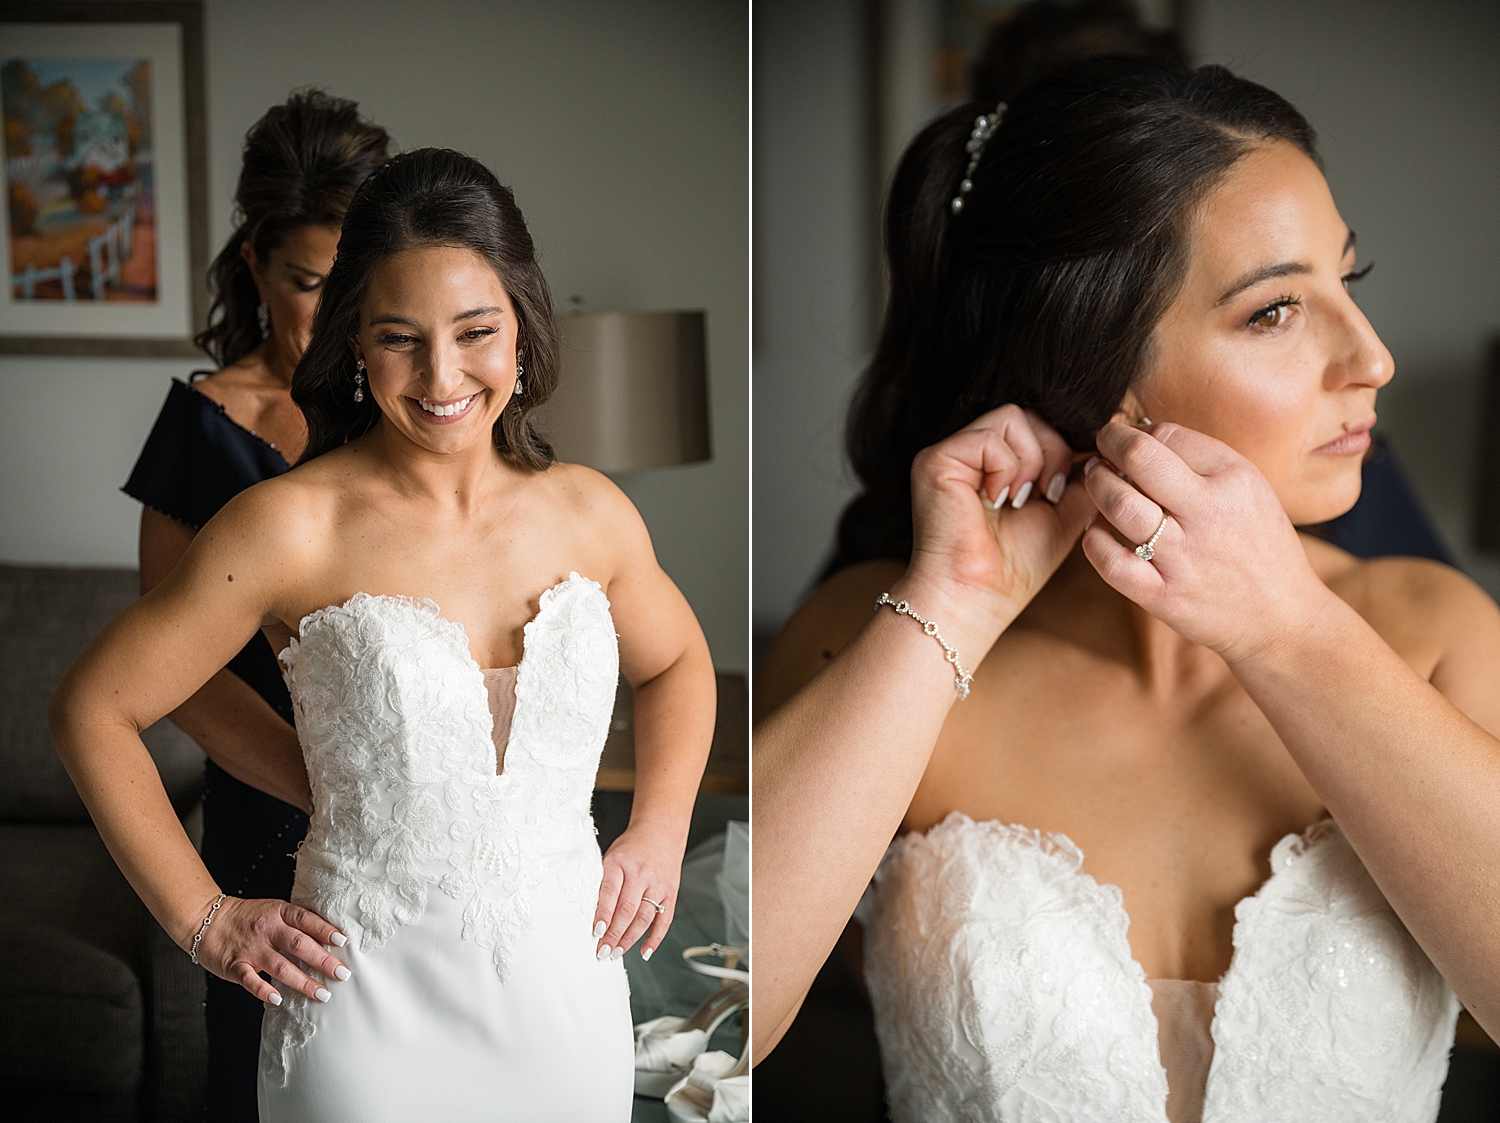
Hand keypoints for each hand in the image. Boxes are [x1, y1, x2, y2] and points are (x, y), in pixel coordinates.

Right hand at [189, 895, 350, 1005]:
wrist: (206, 918)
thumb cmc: (246, 917)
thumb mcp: (273, 910)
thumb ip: (295, 923)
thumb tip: (328, 939)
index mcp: (278, 912)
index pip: (306, 920)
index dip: (325, 930)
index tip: (343, 942)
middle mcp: (267, 929)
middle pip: (299, 945)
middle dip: (323, 961)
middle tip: (342, 974)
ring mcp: (251, 948)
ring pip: (281, 966)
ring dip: (303, 982)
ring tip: (322, 993)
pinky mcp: (234, 965)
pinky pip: (250, 980)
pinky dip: (264, 990)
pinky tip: (278, 999)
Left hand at [593, 822, 684, 962]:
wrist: (661, 832)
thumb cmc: (631, 847)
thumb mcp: (611, 856)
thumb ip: (603, 881)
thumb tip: (592, 915)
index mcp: (620, 863)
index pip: (610, 892)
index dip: (603, 915)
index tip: (596, 933)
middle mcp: (640, 874)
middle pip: (627, 910)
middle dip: (614, 934)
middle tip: (603, 952)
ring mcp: (657, 885)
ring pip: (644, 918)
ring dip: (629, 939)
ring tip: (617, 952)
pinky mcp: (670, 893)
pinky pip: (664, 920)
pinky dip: (655, 939)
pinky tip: (645, 951)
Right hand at [902, 405, 1096, 646]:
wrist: (978, 598)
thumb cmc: (1015, 566)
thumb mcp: (1063, 513)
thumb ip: (1082, 477)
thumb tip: (1107, 449)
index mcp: (992, 463)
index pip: (1037, 425)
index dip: (1062, 447)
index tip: (1064, 488)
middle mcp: (968, 452)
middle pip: (1028, 414)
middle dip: (1052, 452)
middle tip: (1046, 495)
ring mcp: (950, 453)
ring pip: (1013, 417)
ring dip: (1031, 461)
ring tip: (1020, 500)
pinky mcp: (936, 460)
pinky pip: (990, 437)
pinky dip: (1007, 468)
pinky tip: (998, 500)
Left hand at [1081, 421, 1334, 662]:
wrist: (1282, 617)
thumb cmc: (1258, 547)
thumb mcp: (1250, 491)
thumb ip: (1202, 460)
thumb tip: (1140, 431)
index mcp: (1235, 480)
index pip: (1168, 435)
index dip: (1136, 432)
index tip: (1126, 437)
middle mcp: (1210, 514)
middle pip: (1140, 458)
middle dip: (1109, 443)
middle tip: (1102, 447)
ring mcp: (1185, 558)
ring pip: (1120, 505)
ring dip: (1096, 485)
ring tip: (1096, 480)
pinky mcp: (1164, 596)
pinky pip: (1111, 561)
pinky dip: (1094, 539)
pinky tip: (1098, 528)